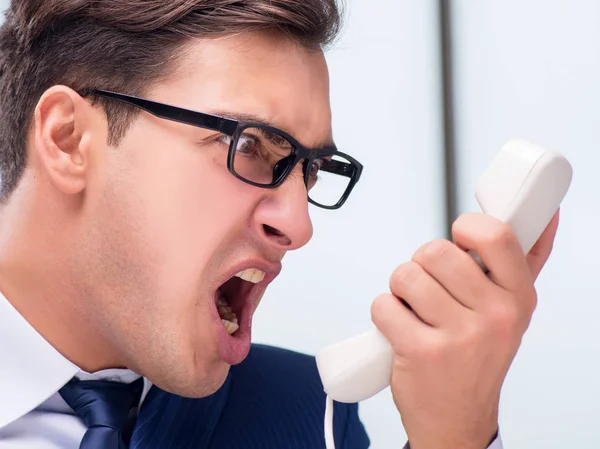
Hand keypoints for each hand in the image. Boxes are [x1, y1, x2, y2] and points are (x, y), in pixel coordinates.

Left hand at [371, 211, 559, 448]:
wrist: (457, 419)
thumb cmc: (478, 356)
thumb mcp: (511, 310)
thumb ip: (524, 261)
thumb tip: (546, 213)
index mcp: (519, 297)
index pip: (497, 234)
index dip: (467, 227)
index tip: (460, 239)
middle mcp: (495, 316)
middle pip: (435, 251)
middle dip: (421, 265)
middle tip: (429, 289)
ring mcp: (459, 336)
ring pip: (405, 275)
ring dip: (400, 290)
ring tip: (415, 311)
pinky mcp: (421, 352)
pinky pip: (384, 304)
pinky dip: (384, 313)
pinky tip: (401, 329)